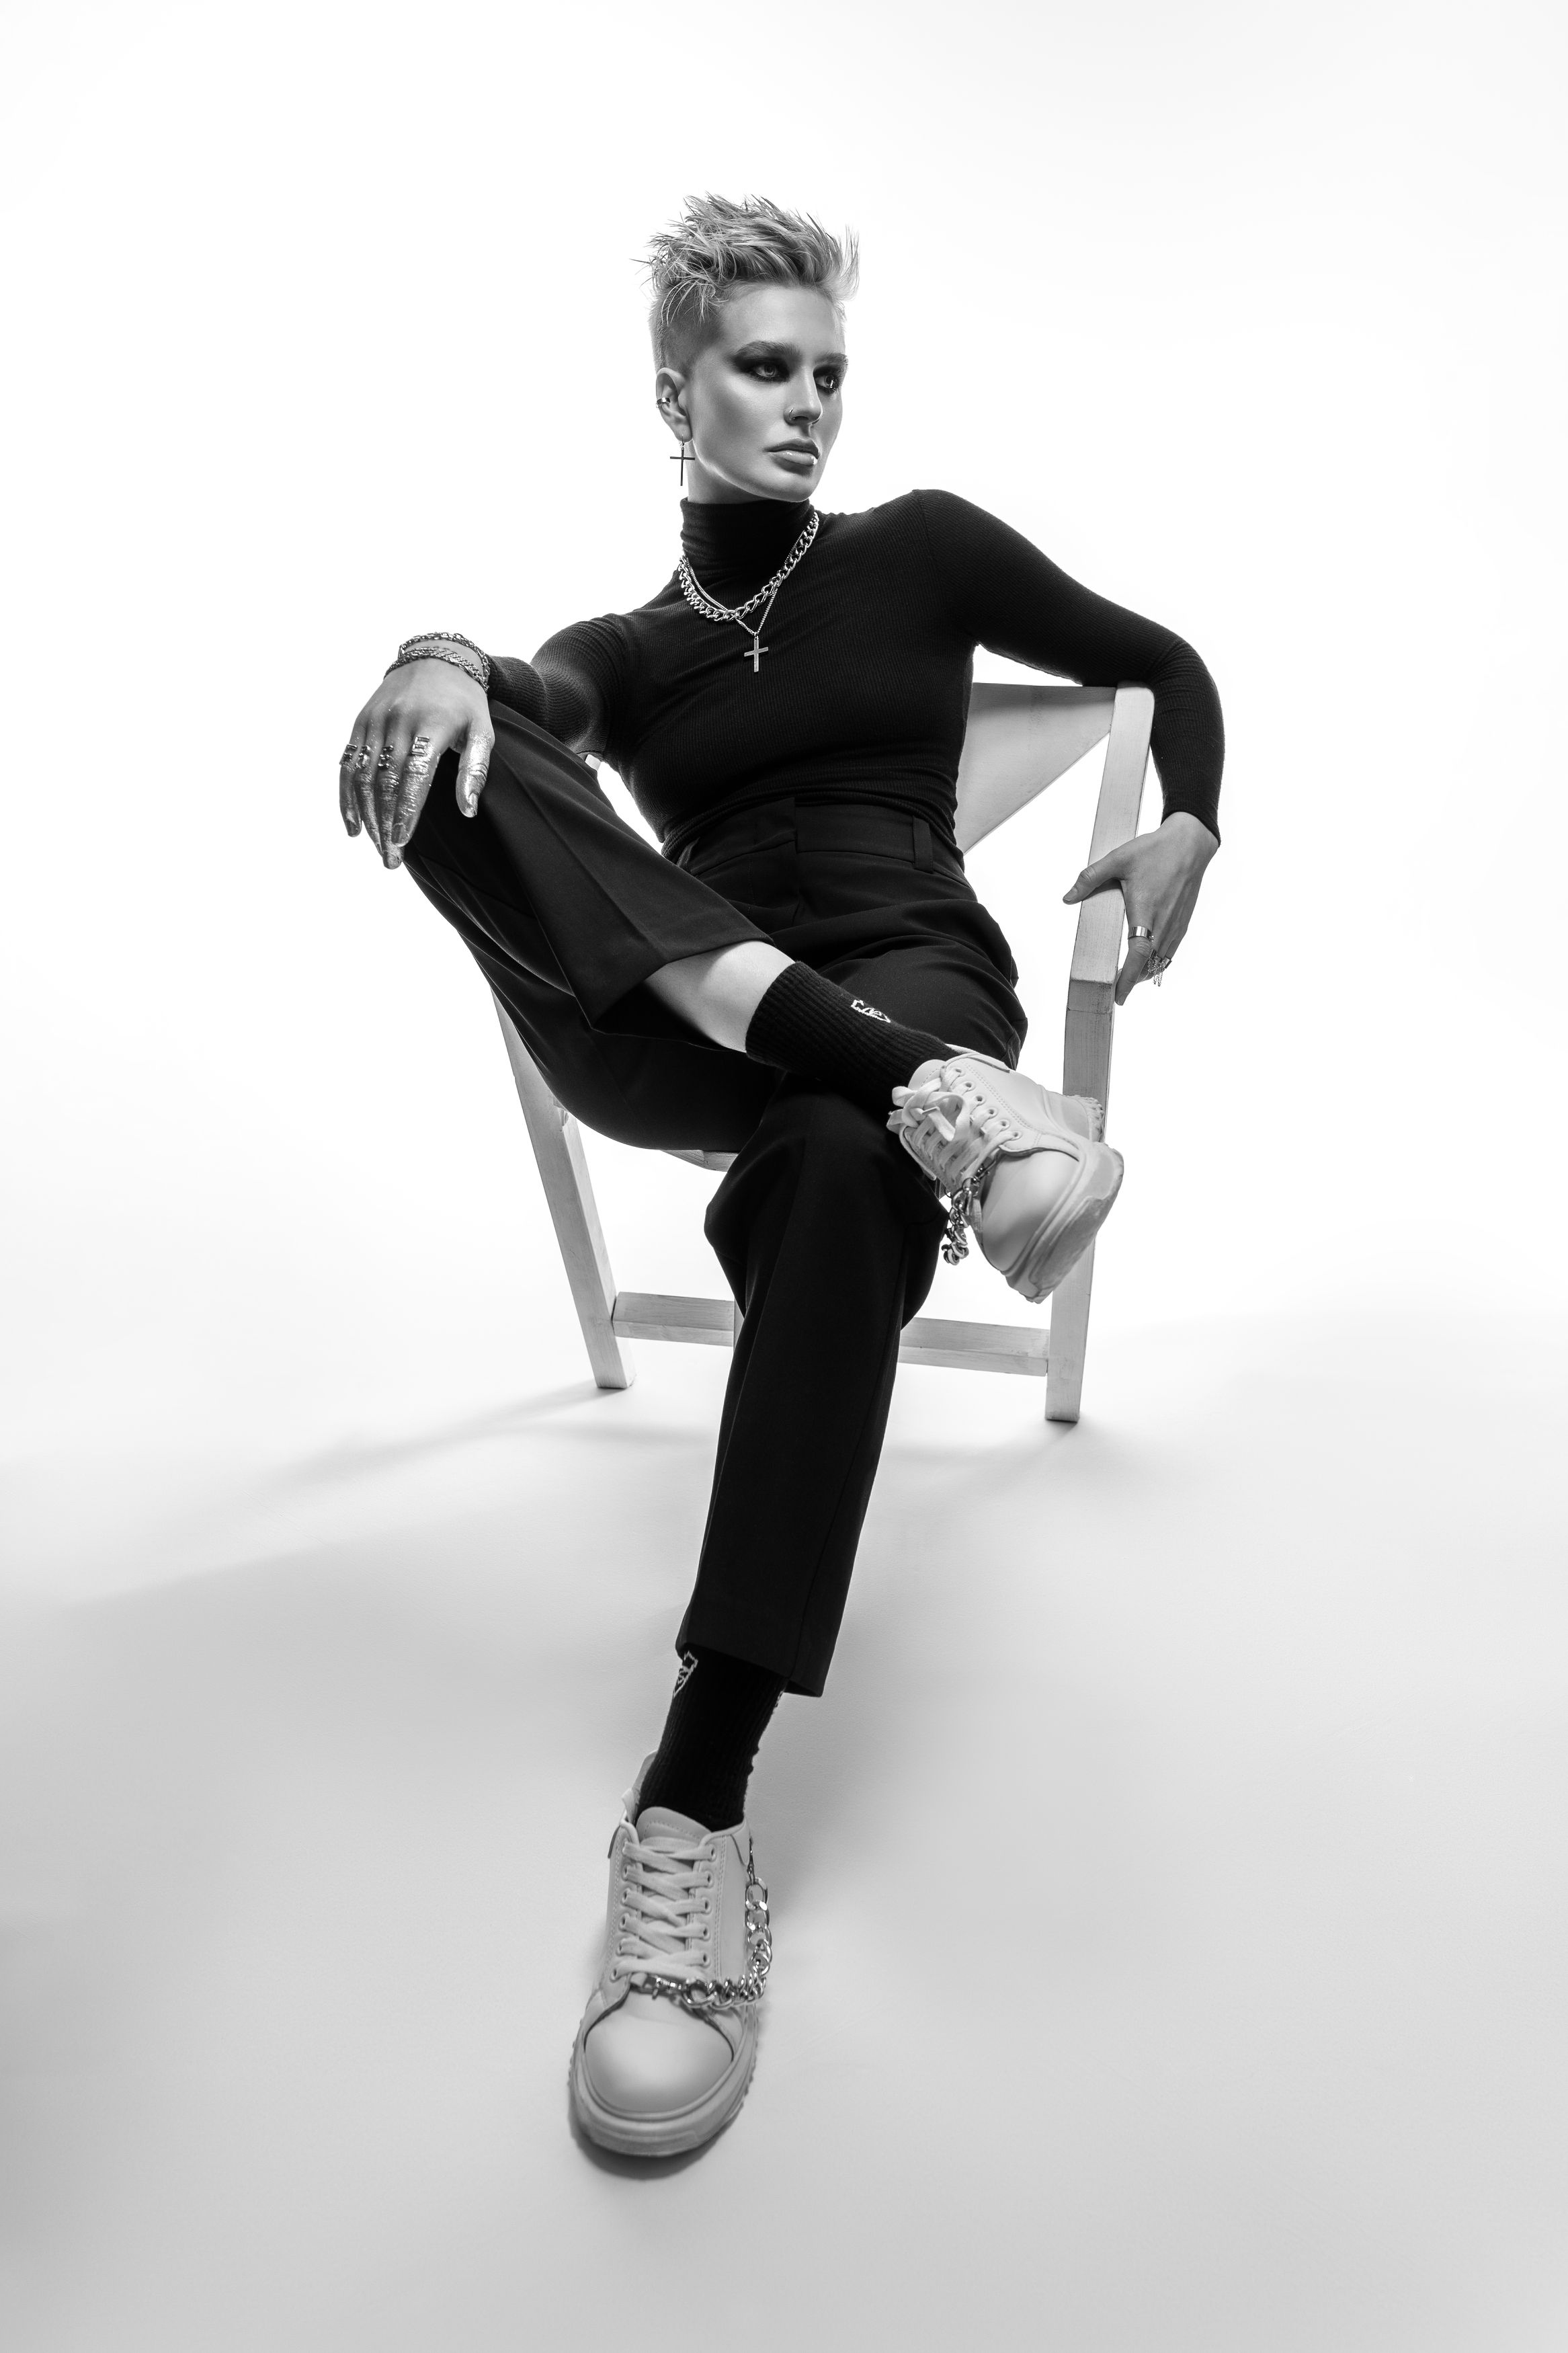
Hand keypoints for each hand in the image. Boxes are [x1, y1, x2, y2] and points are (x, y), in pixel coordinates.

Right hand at [338, 656, 494, 868]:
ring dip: (366, 816)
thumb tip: (467, 811)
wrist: (435, 659)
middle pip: (385, 782)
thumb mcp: (483, 732)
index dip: (405, 811)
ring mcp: (375, 721)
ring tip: (376, 848)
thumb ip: (475, 772)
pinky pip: (348, 764)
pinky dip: (347, 796)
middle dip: (385, 824)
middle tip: (390, 861)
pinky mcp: (360, 723)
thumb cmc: (465, 705)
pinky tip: (353, 825)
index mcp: (430, 725)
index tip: (402, 843)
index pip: (413, 776)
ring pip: (363, 777)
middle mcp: (397, 722)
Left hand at [1063, 811, 1218, 1004]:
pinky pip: (1171, 950)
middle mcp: (1164, 923)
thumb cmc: (1155, 850)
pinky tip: (1148, 958)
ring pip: (1161, 960)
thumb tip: (1068, 897)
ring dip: (1146, 971)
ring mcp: (1176, 924)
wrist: (1190, 844)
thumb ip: (1090, 878)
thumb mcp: (1118, 859)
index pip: (1138, 956)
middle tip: (1116, 990)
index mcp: (1145, 911)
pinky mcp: (1183, 922)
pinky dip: (1158, 960)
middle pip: (1149, 965)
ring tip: (1130, 977)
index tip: (1117, 996)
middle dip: (1133, 980)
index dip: (1128, 979)